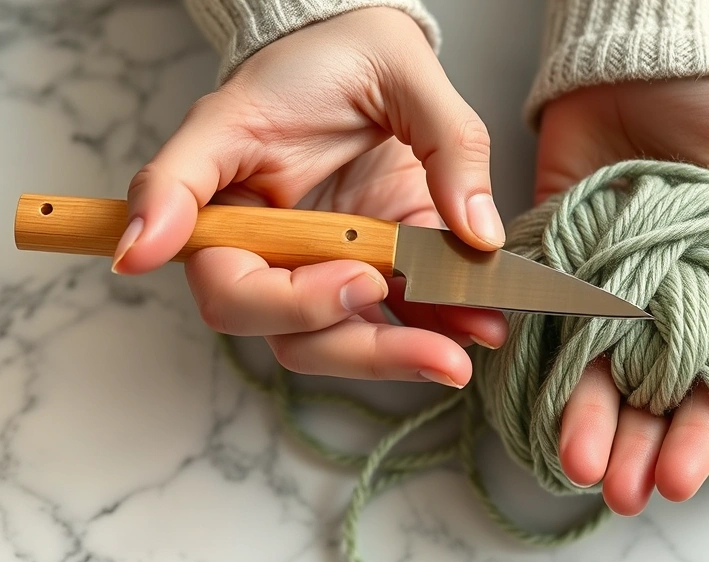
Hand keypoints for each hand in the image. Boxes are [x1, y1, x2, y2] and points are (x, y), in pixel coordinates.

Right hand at [113, 8, 507, 386]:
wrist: (362, 56)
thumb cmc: (343, 53)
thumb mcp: (395, 64)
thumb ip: (445, 141)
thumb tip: (479, 233)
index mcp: (232, 186)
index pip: (223, 267)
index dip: (271, 296)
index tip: (354, 280)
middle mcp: (263, 238)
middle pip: (278, 326)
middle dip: (357, 346)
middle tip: (428, 348)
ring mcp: (314, 261)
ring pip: (331, 340)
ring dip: (397, 357)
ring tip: (460, 355)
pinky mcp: (367, 269)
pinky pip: (389, 320)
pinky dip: (433, 333)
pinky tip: (480, 330)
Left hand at [535, 76, 708, 514]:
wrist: (629, 66)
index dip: (701, 432)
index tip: (678, 475)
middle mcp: (669, 305)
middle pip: (653, 395)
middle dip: (636, 446)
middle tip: (619, 490)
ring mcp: (609, 293)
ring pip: (598, 375)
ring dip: (586, 423)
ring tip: (573, 465)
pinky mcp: (559, 269)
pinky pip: (548, 326)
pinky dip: (539, 363)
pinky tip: (531, 404)